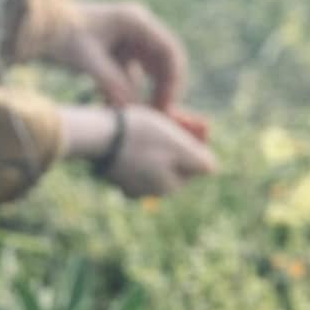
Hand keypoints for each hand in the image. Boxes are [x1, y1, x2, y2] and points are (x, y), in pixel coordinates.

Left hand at [43, 0, 187, 110]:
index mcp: (136, 20)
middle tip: (156, 118)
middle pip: (162, 63)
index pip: (169, 52)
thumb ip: (114, 86)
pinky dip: (123, 93)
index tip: (166, 107)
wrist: (32, 28)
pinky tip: (112, 111)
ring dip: (140, 96)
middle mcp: (136, 27)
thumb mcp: (88, 62)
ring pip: (146, 73)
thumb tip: (136, 113)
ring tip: (132, 119)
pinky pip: (128, 76)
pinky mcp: (114, 51)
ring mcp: (126, 39)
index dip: (173, 81)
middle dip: (160, 91)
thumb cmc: (59, 36)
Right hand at [59, 103, 217, 198]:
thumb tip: (212, 169)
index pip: (195, 166)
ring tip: (153, 121)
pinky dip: (138, 145)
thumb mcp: (178, 146)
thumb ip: (200, 161)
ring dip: (159, 142)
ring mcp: (129, 184)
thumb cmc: (141, 136)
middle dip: (177, 142)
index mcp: (169, 187)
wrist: (97, 135)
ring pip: (155, 160)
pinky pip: (134, 159)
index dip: (196, 142)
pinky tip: (133, 129)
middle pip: (175, 164)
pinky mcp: (113, 174)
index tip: (190, 122)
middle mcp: (150, 192)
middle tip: (173, 117)